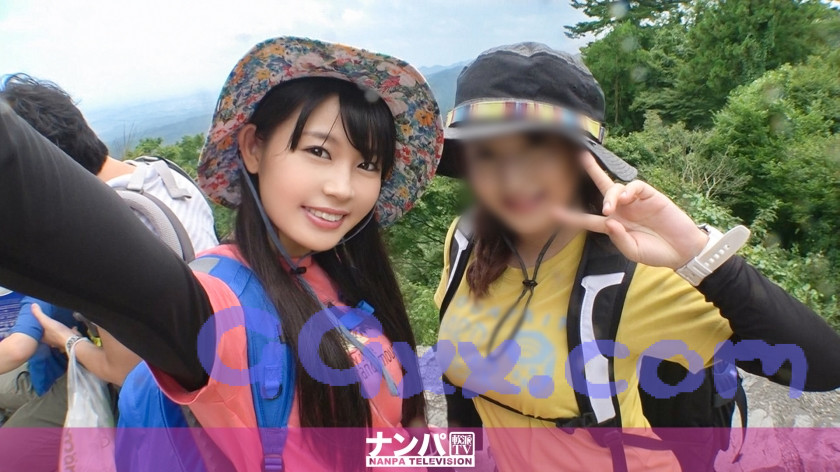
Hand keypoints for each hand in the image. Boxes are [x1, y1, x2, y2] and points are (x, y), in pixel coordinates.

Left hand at [31, 303, 78, 352]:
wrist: (71, 340)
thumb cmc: (57, 332)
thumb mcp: (46, 321)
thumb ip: (39, 314)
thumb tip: (33, 305)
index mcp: (43, 338)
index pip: (36, 334)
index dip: (34, 330)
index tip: (33, 326)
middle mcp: (49, 341)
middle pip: (46, 335)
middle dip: (45, 331)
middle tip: (45, 326)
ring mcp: (59, 341)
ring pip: (55, 336)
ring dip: (56, 332)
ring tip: (56, 326)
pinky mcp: (67, 339)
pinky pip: (66, 334)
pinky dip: (68, 330)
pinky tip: (72, 327)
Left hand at [554, 151, 708, 268]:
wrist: (682, 250)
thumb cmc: (656, 252)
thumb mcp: (633, 251)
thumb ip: (619, 239)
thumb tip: (610, 221)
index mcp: (614, 225)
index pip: (589, 219)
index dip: (572, 217)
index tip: (554, 212)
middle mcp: (622, 210)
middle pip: (602, 187)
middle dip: (592, 171)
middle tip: (581, 160)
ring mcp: (635, 202)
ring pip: (616, 187)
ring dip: (610, 195)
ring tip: (611, 208)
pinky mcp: (650, 195)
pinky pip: (635, 186)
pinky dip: (628, 190)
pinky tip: (626, 198)